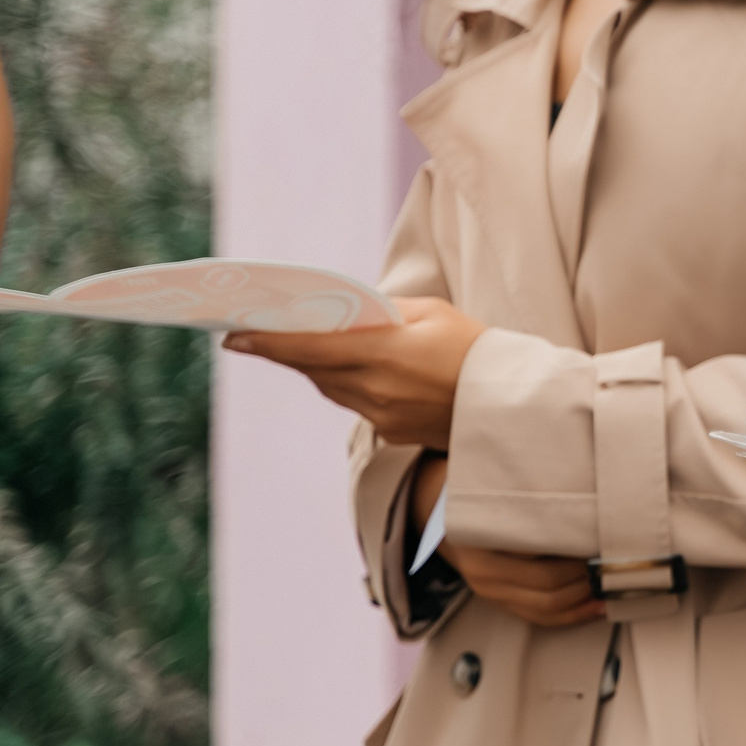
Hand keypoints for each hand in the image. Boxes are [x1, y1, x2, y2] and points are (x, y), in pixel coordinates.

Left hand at [223, 297, 486, 448]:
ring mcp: (383, 416)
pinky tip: (354, 369)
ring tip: (301, 346)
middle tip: (255, 333)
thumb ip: (386, 312)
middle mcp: (377, 389)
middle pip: (315, 369)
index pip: (311, 347)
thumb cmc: (477, 349)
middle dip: (287, 351)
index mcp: (387, 352)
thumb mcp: (435, 313)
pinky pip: (356, 404)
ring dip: (316, 367)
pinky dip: (349, 384)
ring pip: (331, 388)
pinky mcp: (392, 433)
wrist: (511, 407)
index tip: (234, 335)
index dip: (269, 342)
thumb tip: (348, 313)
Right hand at [406, 451, 602, 627]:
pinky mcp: (498, 600)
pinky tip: (594, 606)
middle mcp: (484, 572)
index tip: (607, 544)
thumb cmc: (474, 488)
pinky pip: (538, 617)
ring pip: (546, 609)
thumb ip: (535, 493)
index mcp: (484, 541)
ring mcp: (490, 590)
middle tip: (615, 562)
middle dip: (588, 579)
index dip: (580, 558)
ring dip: (583, 600)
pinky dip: (570, 615)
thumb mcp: (501, 483)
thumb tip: (591, 494)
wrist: (436, 507)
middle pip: (549, 589)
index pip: (542, 562)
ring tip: (610, 584)